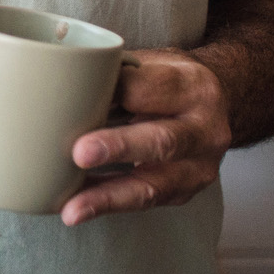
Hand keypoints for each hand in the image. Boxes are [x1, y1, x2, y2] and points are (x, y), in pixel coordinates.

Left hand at [59, 48, 233, 226]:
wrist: (211, 108)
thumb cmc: (168, 83)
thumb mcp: (151, 65)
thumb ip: (115, 73)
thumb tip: (61, 80)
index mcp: (193, 88)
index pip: (151, 88)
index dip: (112, 93)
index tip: (76, 97)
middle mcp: (204, 130)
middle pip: (162, 140)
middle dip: (119, 147)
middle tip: (80, 153)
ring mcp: (199, 167)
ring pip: (153, 185)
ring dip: (108, 197)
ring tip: (73, 208)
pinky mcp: (185, 192)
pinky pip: (143, 202)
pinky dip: (107, 203)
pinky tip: (78, 206)